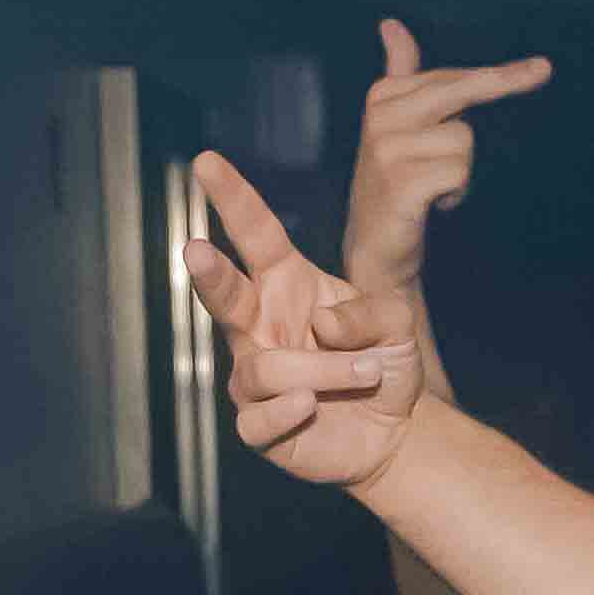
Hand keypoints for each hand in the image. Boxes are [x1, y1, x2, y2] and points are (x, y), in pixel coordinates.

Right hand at [184, 154, 423, 492]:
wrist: (394, 432)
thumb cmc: (385, 364)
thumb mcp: (395, 323)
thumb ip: (368, 311)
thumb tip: (322, 325)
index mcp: (287, 285)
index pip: (256, 235)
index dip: (232, 199)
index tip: (206, 162)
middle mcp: (261, 327)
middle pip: (225, 295)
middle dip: (210, 274)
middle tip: (198, 250)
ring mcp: (255, 378)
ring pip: (264, 368)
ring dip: (322, 369)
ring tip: (365, 373)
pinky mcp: (258, 427)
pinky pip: (257, 418)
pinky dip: (287, 411)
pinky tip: (312, 406)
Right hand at [343, 19, 549, 302]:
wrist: (373, 250)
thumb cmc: (394, 183)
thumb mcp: (395, 124)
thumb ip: (400, 72)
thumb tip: (391, 24)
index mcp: (383, 95)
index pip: (452, 77)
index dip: (500, 75)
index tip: (542, 68)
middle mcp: (382, 116)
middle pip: (462, 91)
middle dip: (505, 82)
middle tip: (544, 70)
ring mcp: (388, 149)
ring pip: (465, 141)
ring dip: (461, 171)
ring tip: (433, 187)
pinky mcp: (401, 182)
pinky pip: (458, 172)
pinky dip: (455, 193)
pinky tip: (432, 204)